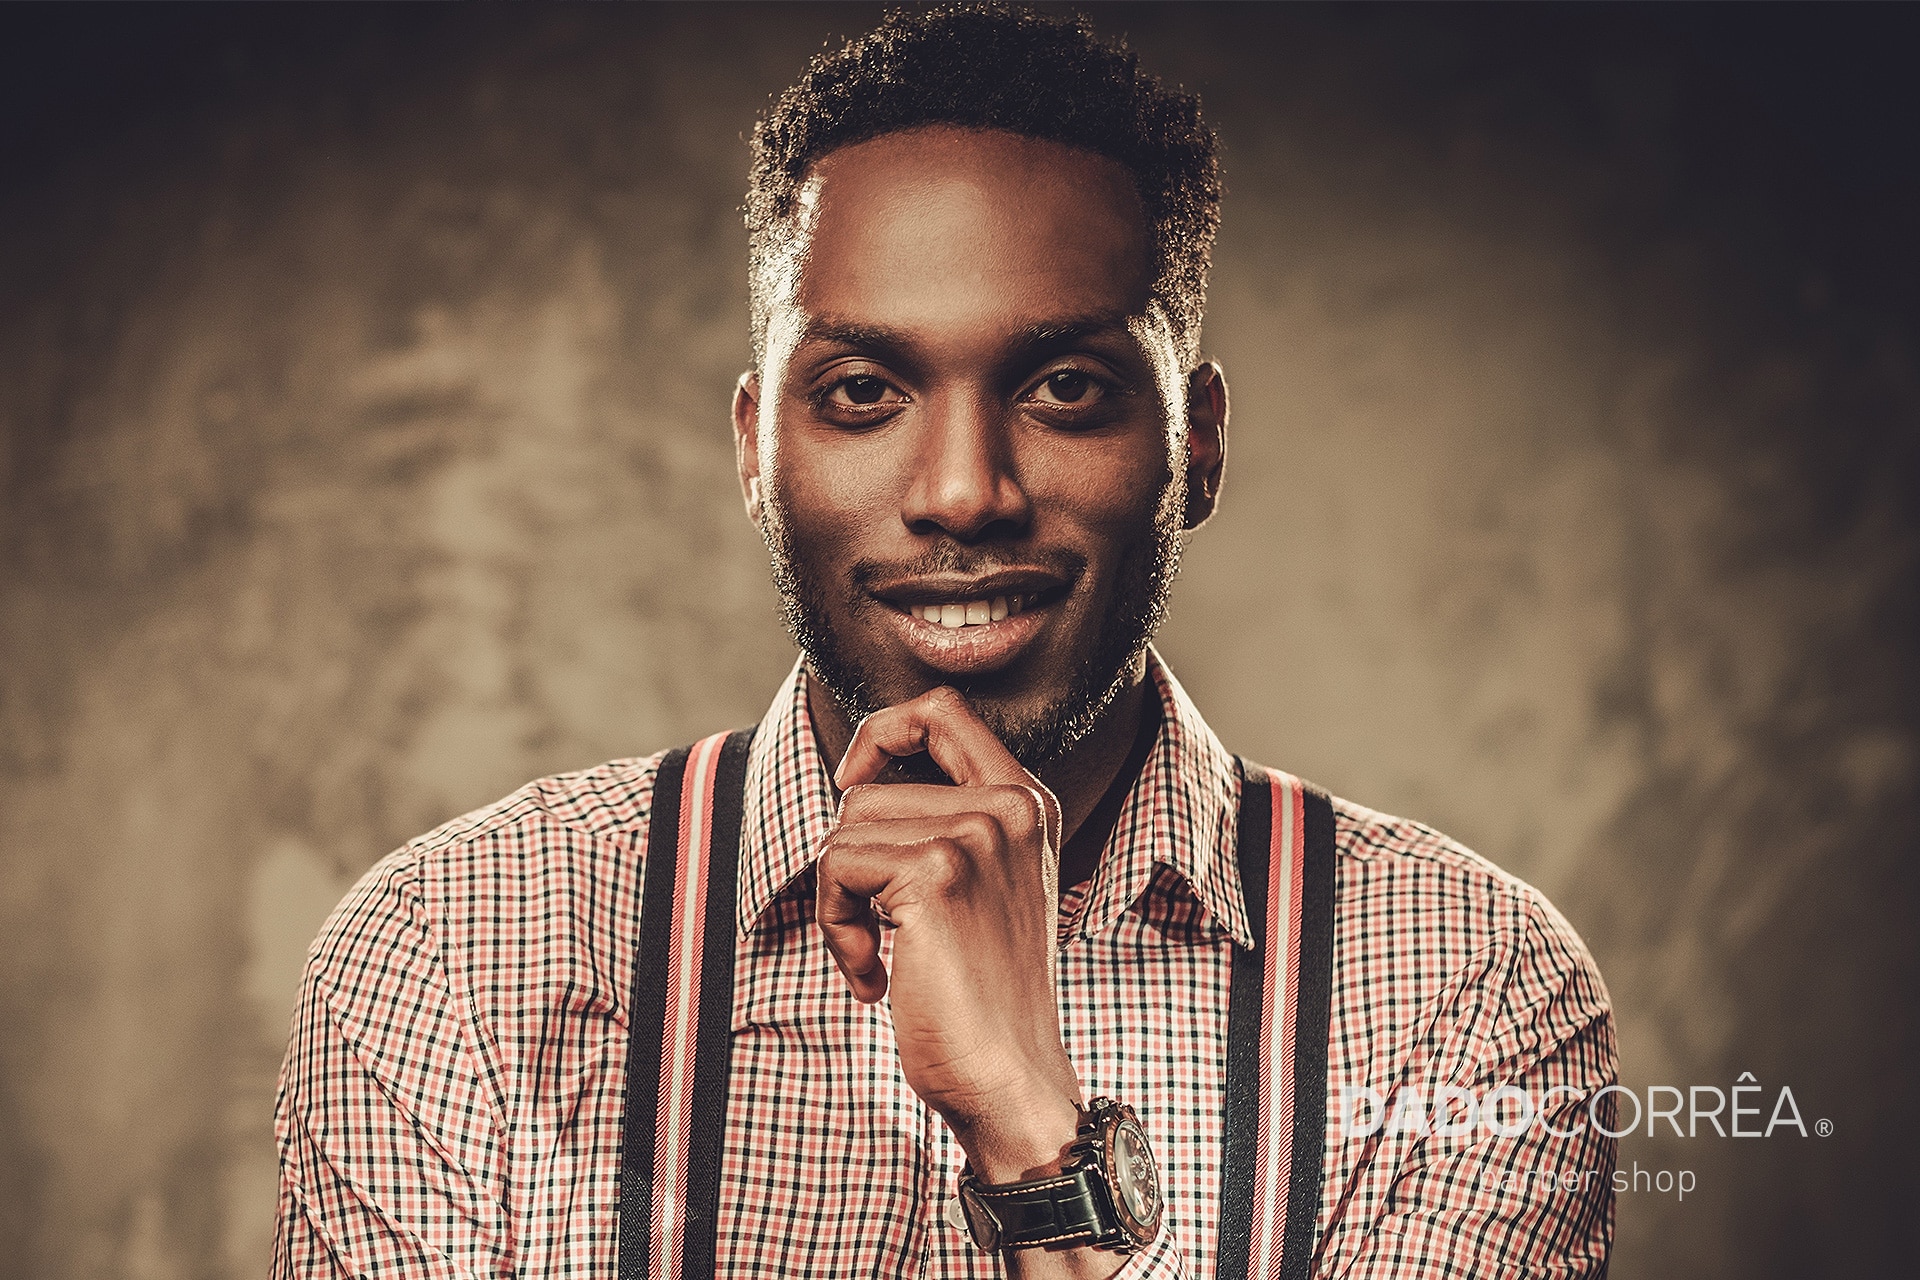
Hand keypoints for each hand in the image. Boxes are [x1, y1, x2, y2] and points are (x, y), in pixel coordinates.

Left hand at [819, 686, 1081, 1181]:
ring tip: (881, 955)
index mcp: (1027, 801)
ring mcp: (977, 835)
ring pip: (845, 825)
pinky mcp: (936, 873)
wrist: (1011, 1078)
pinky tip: (875, 976)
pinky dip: (835, 926)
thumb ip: (949, 824)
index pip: (941, 709)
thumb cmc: (984, 996)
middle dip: (850, 858)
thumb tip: (859, 781)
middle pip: (869, 785)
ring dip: (839, 899)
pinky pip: (836, 865)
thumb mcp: (986, 887)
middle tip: (875, 926)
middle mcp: (1010, 806)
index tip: (857, 784)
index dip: (880, 732)